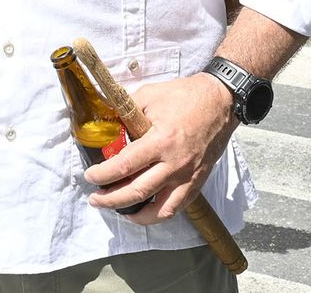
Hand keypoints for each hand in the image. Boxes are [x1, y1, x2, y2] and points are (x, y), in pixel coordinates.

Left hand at [82, 73, 235, 224]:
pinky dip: (158, 215)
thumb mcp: (149, 95)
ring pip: (158, 210)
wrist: (220, 101)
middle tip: (95, 198)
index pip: (125, 165)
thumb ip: (125, 110)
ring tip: (117, 211)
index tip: (90, 175)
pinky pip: (177, 208)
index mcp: (161, 141)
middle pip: (137, 192)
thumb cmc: (185, 96)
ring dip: (134, 215)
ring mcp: (188, 177)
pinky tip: (145, 211)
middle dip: (111, 199)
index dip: (103, 174)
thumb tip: (104, 121)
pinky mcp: (197, 182)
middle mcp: (174, 164)